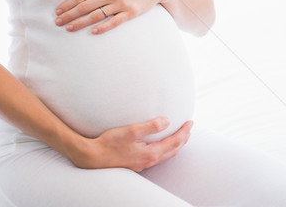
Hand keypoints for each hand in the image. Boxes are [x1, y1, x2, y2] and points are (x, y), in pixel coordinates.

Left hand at [55, 0, 171, 33]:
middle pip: (85, 7)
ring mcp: (120, 4)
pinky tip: (92, 32)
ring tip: (69, 28)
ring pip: (96, 15)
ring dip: (80, 23)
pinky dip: (102, 27)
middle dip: (69, 15)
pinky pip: (114, 22)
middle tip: (58, 22)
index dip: (68, 4)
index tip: (58, 11)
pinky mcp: (130, 13)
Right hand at [73, 118, 192, 170]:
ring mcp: (143, 164)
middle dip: (183, 139)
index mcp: (151, 153)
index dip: (184, 132)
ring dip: (175, 145)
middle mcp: (149, 160)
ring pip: (166, 155)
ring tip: (180, 136)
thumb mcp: (131, 131)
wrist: (94, 157)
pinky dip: (165, 149)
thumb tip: (167, 121)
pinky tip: (161, 145)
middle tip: (189, 128)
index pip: (174, 142)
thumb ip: (150, 126)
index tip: (190, 122)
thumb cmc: (110, 143)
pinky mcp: (137, 163)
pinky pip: (158, 157)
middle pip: (173, 151)